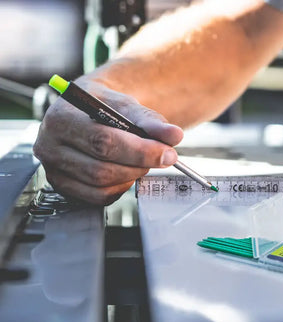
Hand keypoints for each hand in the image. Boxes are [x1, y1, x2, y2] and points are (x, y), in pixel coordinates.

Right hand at [33, 80, 182, 204]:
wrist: (86, 111)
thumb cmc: (103, 106)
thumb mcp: (126, 105)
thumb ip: (150, 121)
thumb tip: (174, 135)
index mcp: (61, 118)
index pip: (103, 141)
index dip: (140, 151)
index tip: (167, 153)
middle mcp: (50, 145)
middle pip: (101, 168)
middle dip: (138, 165)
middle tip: (160, 158)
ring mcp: (55, 169)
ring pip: (101, 185)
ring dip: (130, 176)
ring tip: (141, 162)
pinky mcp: (64, 186)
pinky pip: (98, 197)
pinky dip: (120, 188)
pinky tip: (126, 173)